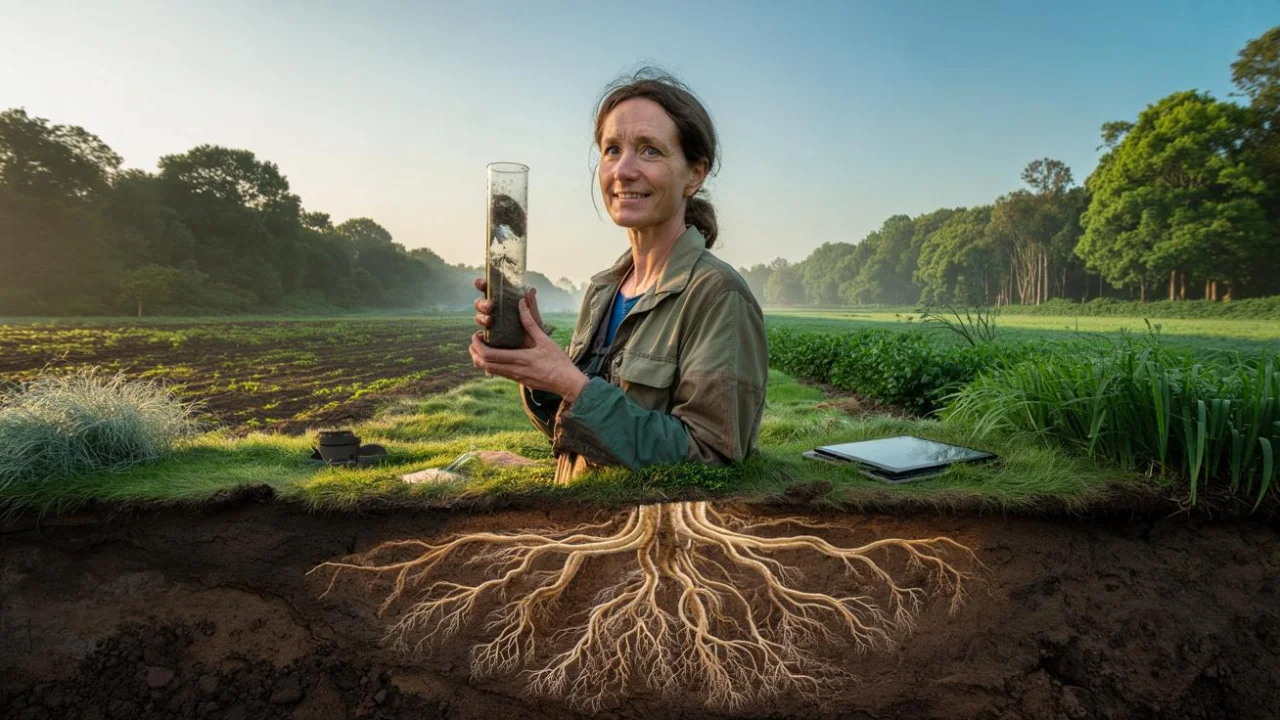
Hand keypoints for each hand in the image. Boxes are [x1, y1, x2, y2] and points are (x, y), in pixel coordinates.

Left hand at [469, 295, 588, 400]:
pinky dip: (491, 365)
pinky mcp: (519, 381)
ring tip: (482, 347)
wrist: (567, 383)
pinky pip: (499, 373)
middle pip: (484, 365)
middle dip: (474, 353)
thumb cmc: (559, 361)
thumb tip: (521, 304)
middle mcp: (514, 371)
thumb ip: (530, 323)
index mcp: (520, 359)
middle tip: (474, 341)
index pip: (490, 355)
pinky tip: (496, 356)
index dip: (477, 346)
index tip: (477, 335)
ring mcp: (516, 377)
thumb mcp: (545, 340)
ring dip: (481, 360)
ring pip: (489, 371)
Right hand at [473, 278, 545, 348]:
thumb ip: (531, 307)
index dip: (482, 285)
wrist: (535, 356)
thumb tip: (531, 289)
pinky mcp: (488, 340)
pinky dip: (478, 336)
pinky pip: (479, 337)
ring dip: (481, 317)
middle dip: (482, 303)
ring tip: (489, 321)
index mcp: (503, 303)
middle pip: (481, 304)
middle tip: (490, 306)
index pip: (490, 290)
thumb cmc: (535, 335)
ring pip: (479, 318)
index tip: (481, 283)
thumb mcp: (535, 321)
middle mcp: (494, 313)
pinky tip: (481, 336)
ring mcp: (490, 326)